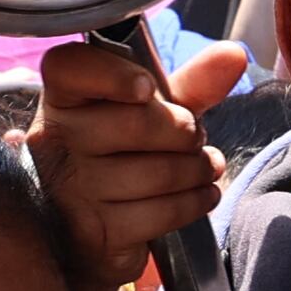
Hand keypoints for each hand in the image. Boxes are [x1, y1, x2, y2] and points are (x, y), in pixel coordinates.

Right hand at [27, 36, 242, 283]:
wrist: (97, 233)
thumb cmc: (126, 157)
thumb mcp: (154, 115)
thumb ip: (190, 84)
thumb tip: (233, 55)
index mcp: (64, 100)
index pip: (69, 69)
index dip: (111, 74)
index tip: (147, 89)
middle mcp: (56, 142)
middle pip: (137, 123)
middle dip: (185, 131)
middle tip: (194, 138)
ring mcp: (71, 192)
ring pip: (159, 172)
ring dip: (198, 169)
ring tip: (204, 168)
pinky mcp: (96, 235)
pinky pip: (163, 212)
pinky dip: (195, 202)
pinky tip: (202, 195)